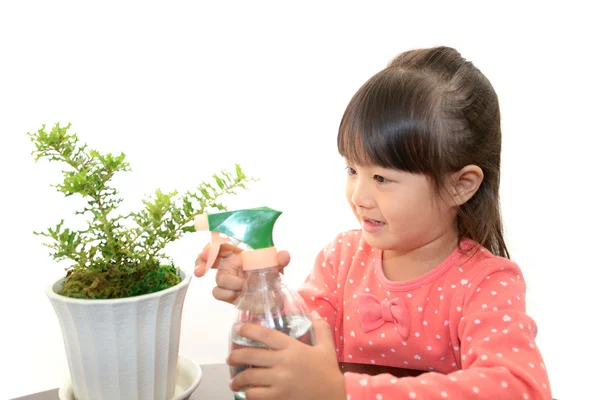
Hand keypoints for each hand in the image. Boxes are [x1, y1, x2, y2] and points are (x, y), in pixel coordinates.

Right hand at [194, 243, 290, 303]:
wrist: (273, 297)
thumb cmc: (271, 275)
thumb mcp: (277, 266)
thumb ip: (279, 260)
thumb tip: (284, 255)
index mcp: (238, 253)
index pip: (220, 245)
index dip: (211, 247)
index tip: (206, 253)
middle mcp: (230, 264)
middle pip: (208, 258)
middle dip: (201, 262)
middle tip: (200, 271)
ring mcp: (227, 279)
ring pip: (218, 279)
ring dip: (230, 283)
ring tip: (243, 286)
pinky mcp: (227, 294)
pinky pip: (218, 293)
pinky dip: (227, 294)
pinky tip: (237, 295)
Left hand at [227, 311, 345, 399]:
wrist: (336, 397)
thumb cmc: (328, 373)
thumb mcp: (327, 347)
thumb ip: (320, 328)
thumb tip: (314, 312)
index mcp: (293, 347)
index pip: (265, 334)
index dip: (248, 329)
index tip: (238, 328)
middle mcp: (284, 362)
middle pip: (251, 355)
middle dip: (235, 356)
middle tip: (230, 358)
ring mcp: (280, 381)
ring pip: (249, 376)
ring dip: (238, 379)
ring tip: (234, 381)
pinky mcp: (279, 397)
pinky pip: (255, 395)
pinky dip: (248, 393)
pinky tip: (246, 393)